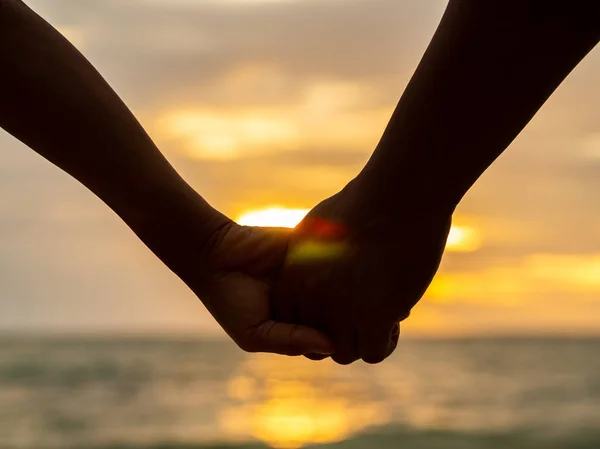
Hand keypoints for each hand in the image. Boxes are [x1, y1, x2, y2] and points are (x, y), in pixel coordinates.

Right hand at [191, 221, 334, 355]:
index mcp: (298, 325)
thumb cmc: (230, 299)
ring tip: (339, 286)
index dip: (339, 339)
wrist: (215, 253)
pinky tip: (330, 265)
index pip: (330, 337)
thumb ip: (290, 342)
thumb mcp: (254, 334)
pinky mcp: (310, 249)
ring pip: (343, 285)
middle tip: (348, 310)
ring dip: (347, 286)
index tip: (340, 336)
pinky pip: (335, 256)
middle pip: (341, 312)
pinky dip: (338, 261)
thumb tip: (332, 347)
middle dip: (347, 314)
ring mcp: (312, 275)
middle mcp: (308, 301)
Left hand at [273, 180, 451, 363]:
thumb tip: (309, 267)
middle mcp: (311, 299)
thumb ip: (306, 253)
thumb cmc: (362, 203)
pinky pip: (373, 353)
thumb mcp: (318, 225)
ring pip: (345, 353)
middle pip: (316, 343)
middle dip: (339, 332)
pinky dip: (384, 342)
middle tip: (363, 313)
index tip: (340, 304)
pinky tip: (396, 318)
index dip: (316, 318)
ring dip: (363, 339)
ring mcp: (341, 311)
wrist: (396, 196)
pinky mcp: (375, 317)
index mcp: (294, 277)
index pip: (293, 321)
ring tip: (382, 317)